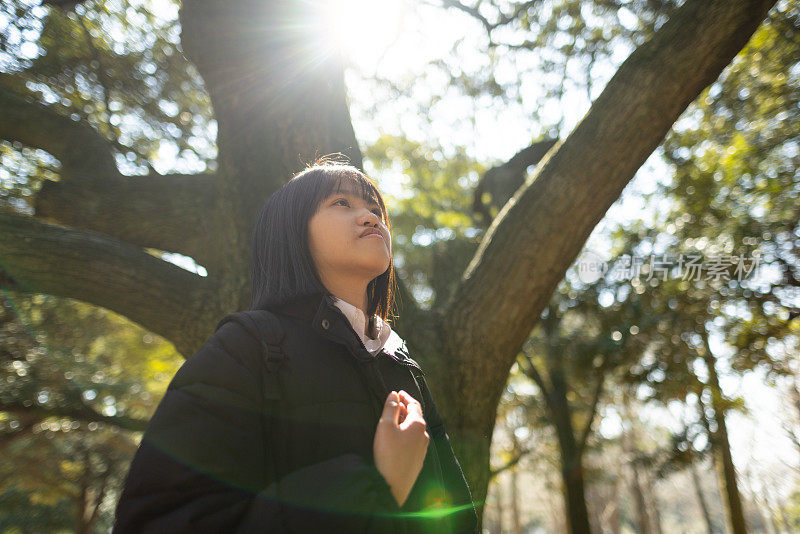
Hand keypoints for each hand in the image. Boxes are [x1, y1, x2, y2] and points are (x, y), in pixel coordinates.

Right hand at [373, 390, 428, 506]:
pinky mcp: (417, 461)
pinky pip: (413, 441)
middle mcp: (424, 436)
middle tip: (394, 405)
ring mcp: (422, 450)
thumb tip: (394, 395)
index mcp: (418, 425)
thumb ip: (390, 408)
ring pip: (415, 430)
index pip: (414, 404)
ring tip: (394, 421)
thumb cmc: (388, 454)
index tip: (398, 392)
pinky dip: (406, 434)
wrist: (393, 486)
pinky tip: (397, 439)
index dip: (405, 397)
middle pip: (416, 417)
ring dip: (405, 422)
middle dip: (405, 409)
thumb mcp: (385, 426)